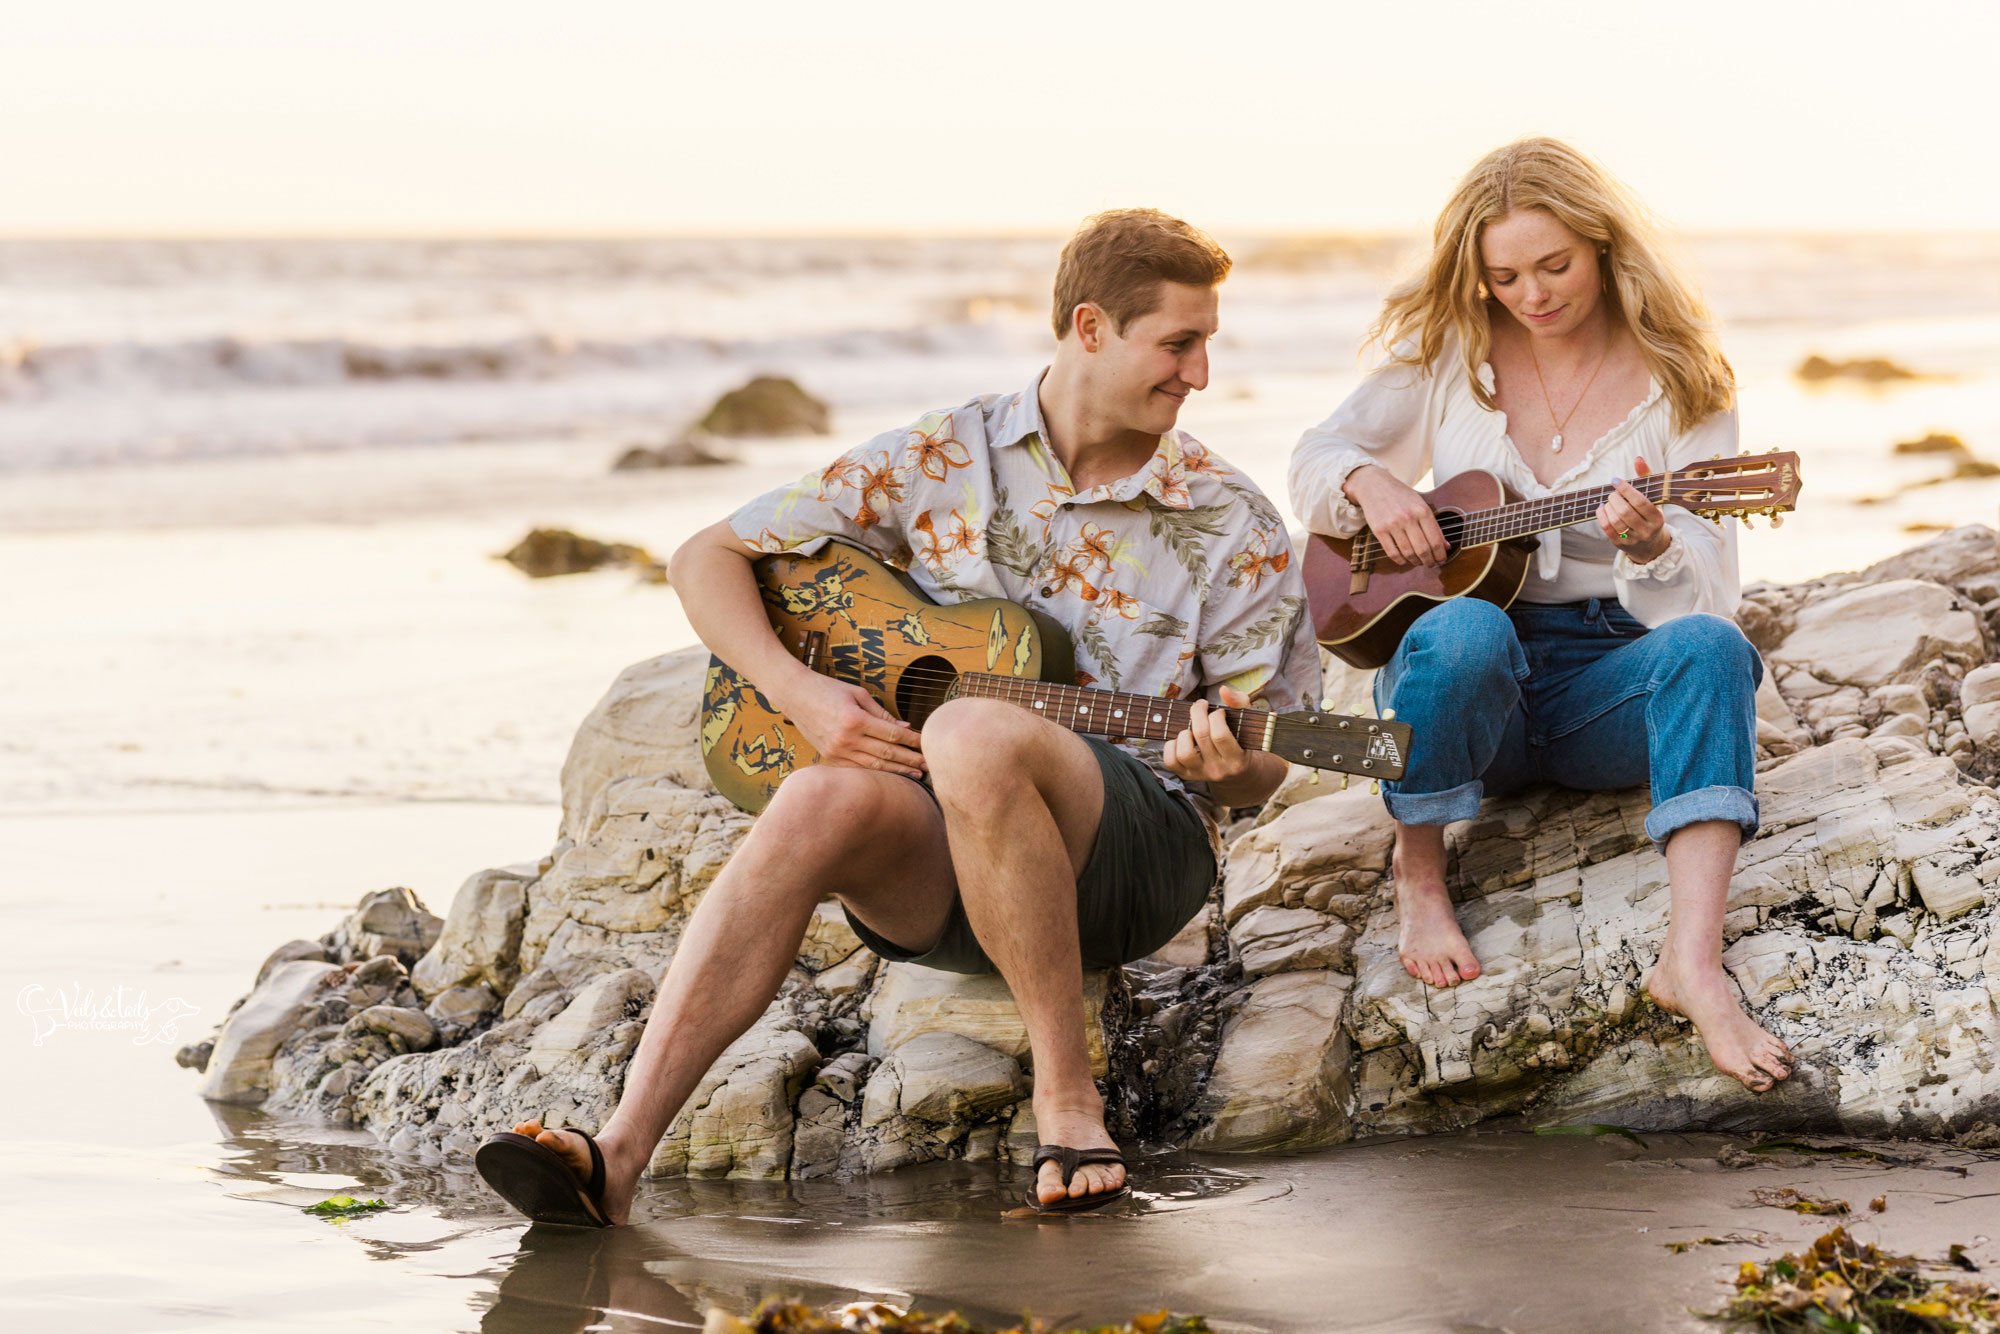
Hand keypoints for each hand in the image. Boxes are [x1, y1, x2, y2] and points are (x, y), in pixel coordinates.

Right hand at [778, 674, 924, 777]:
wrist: (794, 695)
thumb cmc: (828, 689)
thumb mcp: (858, 694)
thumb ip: (882, 713)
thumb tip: (905, 729)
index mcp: (855, 719)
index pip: (892, 735)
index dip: (912, 742)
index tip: (927, 745)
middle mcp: (846, 738)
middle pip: (886, 754)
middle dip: (910, 760)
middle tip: (928, 766)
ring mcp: (837, 751)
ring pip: (874, 766)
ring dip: (897, 771)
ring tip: (916, 775)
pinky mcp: (830, 757)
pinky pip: (858, 768)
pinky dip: (876, 772)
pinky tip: (890, 775)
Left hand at [1163, 686, 1253, 784]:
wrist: (1237, 773)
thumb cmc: (1240, 741)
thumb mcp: (1246, 722)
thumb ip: (1240, 702)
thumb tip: (1223, 690)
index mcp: (1236, 760)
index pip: (1220, 735)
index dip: (1216, 716)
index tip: (1218, 711)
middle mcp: (1218, 770)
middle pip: (1201, 736)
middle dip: (1198, 713)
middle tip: (1201, 706)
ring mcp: (1200, 774)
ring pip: (1184, 752)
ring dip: (1184, 733)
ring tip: (1191, 728)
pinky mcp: (1186, 775)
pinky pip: (1170, 761)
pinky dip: (1171, 746)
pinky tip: (1183, 738)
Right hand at [1344, 465, 1448, 565]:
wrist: (1374, 485)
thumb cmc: (1400, 495)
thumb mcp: (1420, 504)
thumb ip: (1434, 525)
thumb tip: (1446, 546)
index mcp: (1422, 510)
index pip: (1435, 540)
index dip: (1440, 554)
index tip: (1442, 560)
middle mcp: (1408, 517)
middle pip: (1423, 549)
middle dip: (1429, 561)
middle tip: (1431, 564)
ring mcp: (1392, 524)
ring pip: (1408, 553)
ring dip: (1415, 561)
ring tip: (1419, 562)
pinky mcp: (1379, 530)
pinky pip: (1392, 552)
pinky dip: (1400, 560)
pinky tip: (1405, 560)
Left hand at [1598, 456, 1670, 562]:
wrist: (1650, 546)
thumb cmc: (1650, 515)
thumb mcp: (1653, 498)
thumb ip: (1646, 478)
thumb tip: (1638, 458)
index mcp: (1657, 518)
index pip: (1640, 502)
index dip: (1625, 489)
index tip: (1615, 480)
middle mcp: (1646, 531)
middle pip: (1625, 512)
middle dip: (1615, 498)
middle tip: (1613, 493)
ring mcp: (1633, 539)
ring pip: (1615, 520)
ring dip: (1608, 506)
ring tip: (1609, 501)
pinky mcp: (1620, 544)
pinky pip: (1607, 529)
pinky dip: (1601, 516)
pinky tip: (1602, 508)